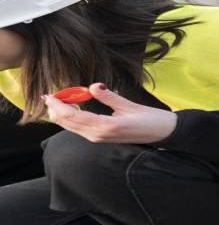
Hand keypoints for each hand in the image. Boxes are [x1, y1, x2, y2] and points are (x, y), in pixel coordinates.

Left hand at [42, 83, 177, 143]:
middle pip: (68, 124)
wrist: (164, 134)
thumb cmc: (150, 119)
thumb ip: (108, 96)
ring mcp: (100, 138)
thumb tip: (93, 86)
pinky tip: (70, 110)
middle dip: (55, 111)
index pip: (73, 116)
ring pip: (72, 127)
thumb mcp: (128, 105)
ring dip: (62, 115)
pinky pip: (81, 129)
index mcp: (105, 126)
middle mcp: (99, 135)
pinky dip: (72, 119)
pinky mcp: (103, 138)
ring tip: (54, 102)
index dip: (58, 105)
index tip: (49, 95)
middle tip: (48, 96)